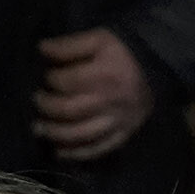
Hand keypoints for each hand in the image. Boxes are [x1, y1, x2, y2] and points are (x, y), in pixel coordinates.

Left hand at [34, 28, 156, 159]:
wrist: (157, 68)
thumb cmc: (122, 52)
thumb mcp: (99, 39)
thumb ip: (70, 45)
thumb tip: (42, 49)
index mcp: (104, 75)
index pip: (67, 82)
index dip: (50, 79)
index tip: (46, 76)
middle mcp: (109, 101)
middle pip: (69, 110)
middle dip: (46, 107)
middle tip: (37, 101)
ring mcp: (117, 121)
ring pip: (80, 134)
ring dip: (55, 134)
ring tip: (39, 129)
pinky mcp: (123, 134)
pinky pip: (98, 149)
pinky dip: (76, 154)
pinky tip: (59, 152)